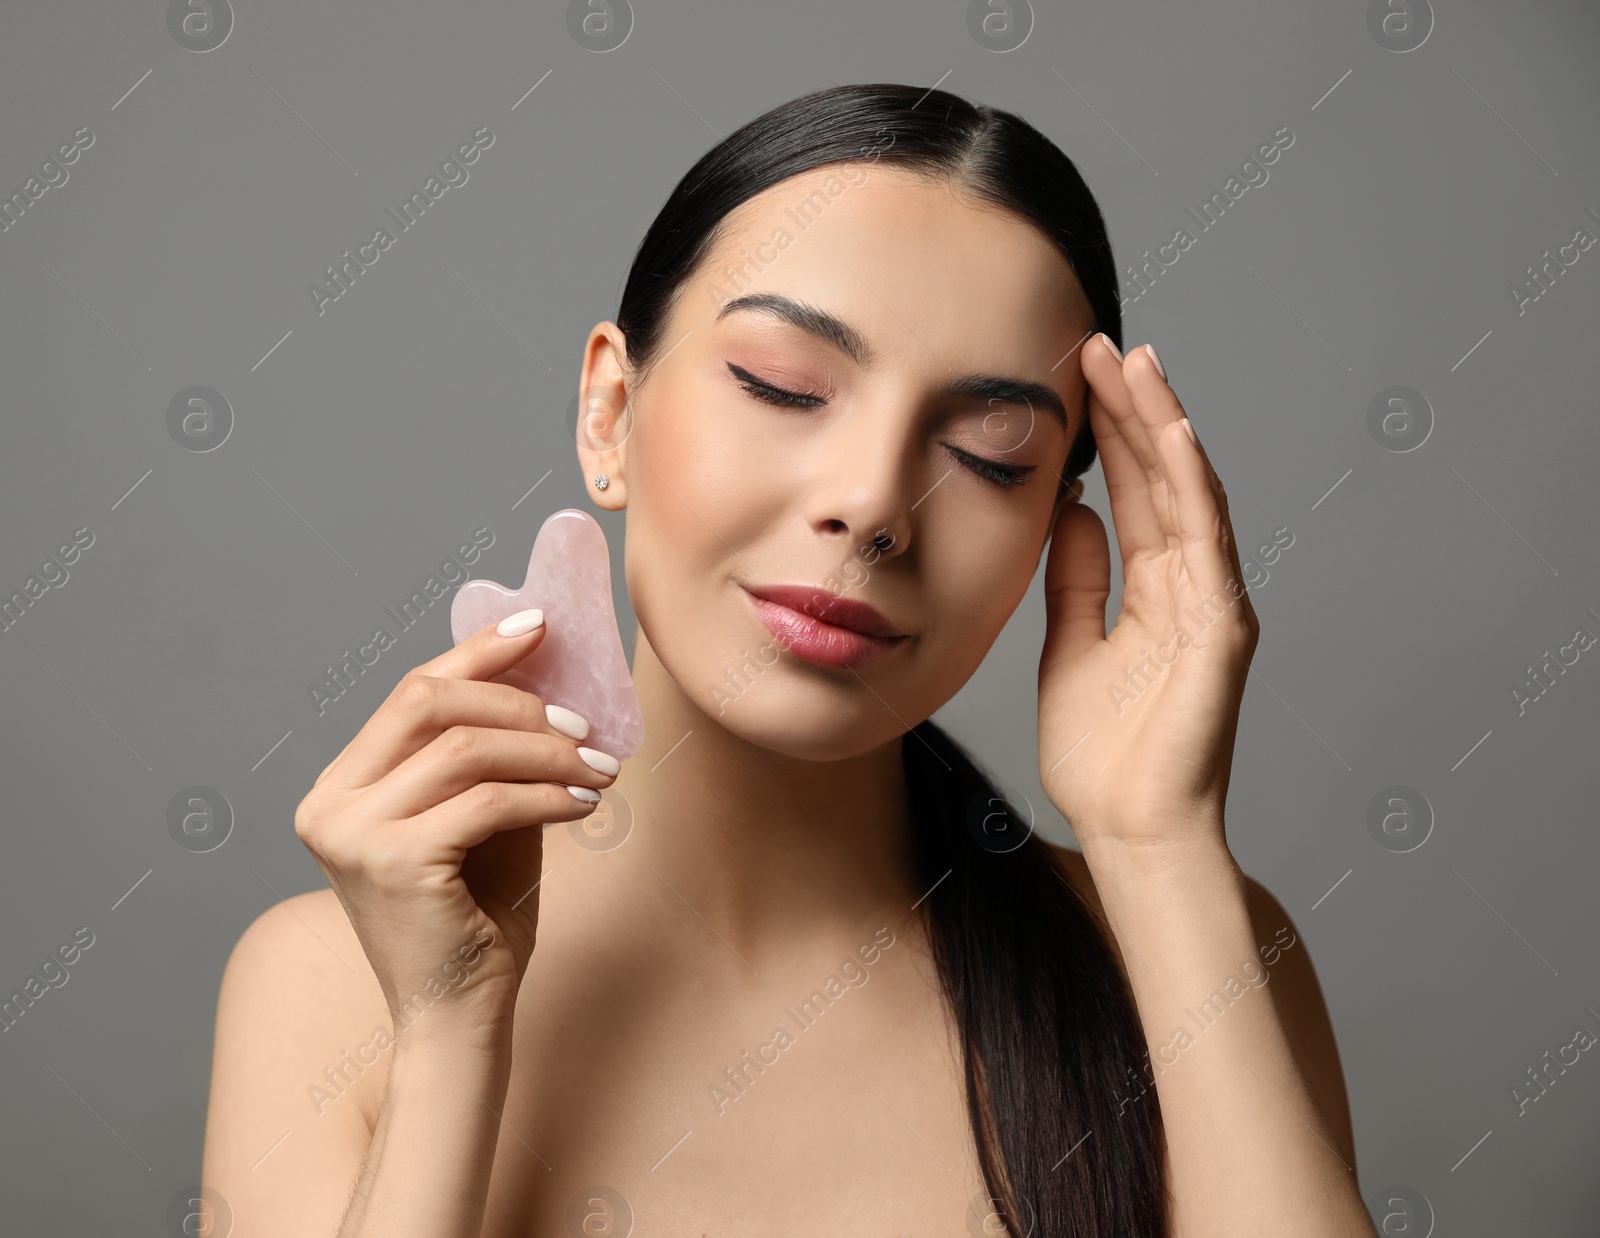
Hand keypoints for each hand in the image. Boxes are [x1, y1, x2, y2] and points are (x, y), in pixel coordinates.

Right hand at [292, 611, 622, 1036]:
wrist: (457, 1017)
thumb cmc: (474, 921)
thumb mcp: (483, 820)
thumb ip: (494, 756)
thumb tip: (547, 679)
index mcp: (341, 787)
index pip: (410, 693)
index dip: (477, 651)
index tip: (539, 625)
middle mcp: (331, 804)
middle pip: (426, 701)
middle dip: (516, 699)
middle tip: (584, 722)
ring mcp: (352, 833)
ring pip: (465, 748)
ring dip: (546, 751)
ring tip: (598, 768)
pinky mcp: (394, 862)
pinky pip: (486, 800)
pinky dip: (545, 795)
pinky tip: (584, 805)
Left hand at [1037, 336, 1258, 853]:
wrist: (1130, 828)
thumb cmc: (1104, 755)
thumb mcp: (1072, 645)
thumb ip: (1077, 577)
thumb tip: (1069, 508)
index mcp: (1155, 591)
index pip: (1133, 493)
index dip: (1109, 433)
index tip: (1079, 374)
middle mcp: (1192, 587)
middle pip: (1161, 480)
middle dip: (1133, 410)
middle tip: (1101, 344)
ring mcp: (1213, 604)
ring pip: (1190, 495)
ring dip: (1163, 426)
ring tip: (1136, 363)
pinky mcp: (1222, 628)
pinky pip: (1206, 542)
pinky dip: (1189, 483)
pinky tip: (1170, 433)